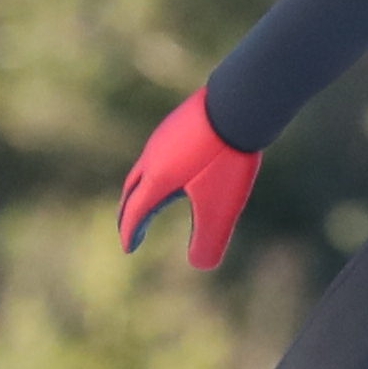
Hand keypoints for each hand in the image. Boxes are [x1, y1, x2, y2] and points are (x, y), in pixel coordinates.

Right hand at [117, 87, 261, 271]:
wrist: (238, 103)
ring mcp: (163, 136)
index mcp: (157, 180)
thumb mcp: (221, 206)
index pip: (136, 212)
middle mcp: (152, 156)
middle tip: (129, 228)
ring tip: (148, 200)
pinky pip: (160, 150)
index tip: (129, 249)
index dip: (131, 232)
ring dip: (140, 188)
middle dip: (128, 213)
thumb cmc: (227, 158)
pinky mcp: (177, 122)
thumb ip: (209, 239)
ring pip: (144, 167)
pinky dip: (157, 168)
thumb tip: (201, 266)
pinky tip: (175, 168)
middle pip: (132, 189)